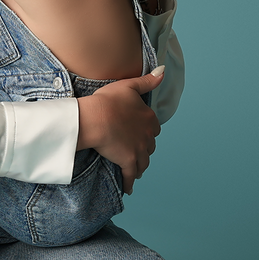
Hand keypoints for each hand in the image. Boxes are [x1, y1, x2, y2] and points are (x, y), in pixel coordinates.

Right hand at [75, 66, 163, 193]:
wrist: (95, 118)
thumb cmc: (107, 100)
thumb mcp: (128, 86)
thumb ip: (147, 81)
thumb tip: (163, 71)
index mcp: (149, 118)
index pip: (154, 127)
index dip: (146, 130)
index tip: (139, 132)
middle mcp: (148, 135)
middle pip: (150, 146)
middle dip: (144, 148)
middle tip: (135, 151)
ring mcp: (139, 150)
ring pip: (144, 162)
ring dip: (140, 166)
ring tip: (135, 170)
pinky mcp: (128, 162)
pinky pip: (131, 176)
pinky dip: (130, 183)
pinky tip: (129, 188)